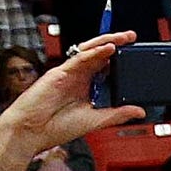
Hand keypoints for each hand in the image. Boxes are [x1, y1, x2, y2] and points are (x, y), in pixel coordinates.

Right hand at [0, 32, 144, 170]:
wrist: (31, 132)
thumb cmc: (56, 127)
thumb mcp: (95, 120)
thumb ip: (117, 114)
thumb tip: (140, 110)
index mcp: (86, 86)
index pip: (106, 67)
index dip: (121, 60)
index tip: (137, 55)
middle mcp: (78, 76)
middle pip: (100, 54)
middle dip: (117, 44)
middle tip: (133, 38)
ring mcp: (68, 73)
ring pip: (90, 51)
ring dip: (107, 42)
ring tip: (124, 38)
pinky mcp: (59, 73)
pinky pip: (79, 58)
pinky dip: (94, 52)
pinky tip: (108, 49)